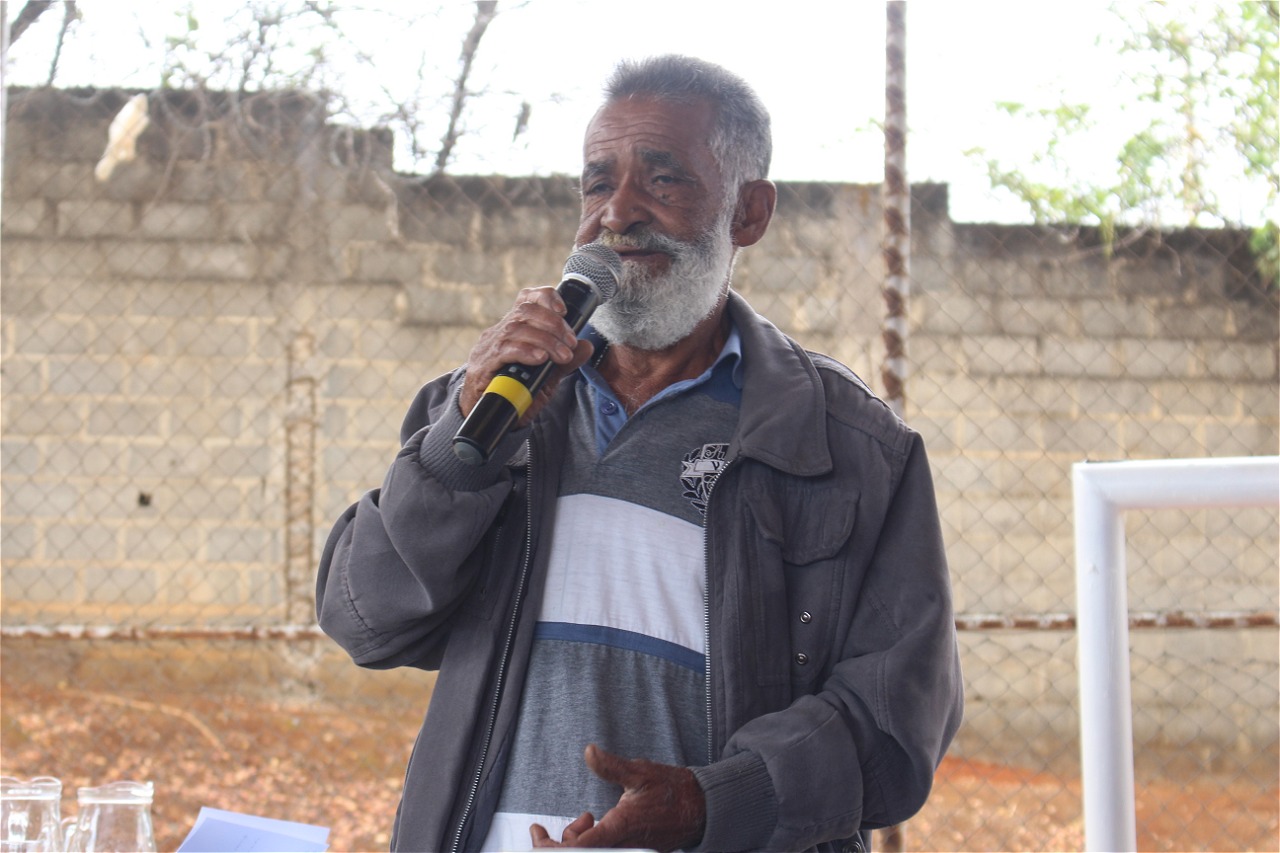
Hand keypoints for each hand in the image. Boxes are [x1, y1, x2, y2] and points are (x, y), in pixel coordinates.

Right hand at [458, 286, 594, 422]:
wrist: (488, 416)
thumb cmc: (515, 392)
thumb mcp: (545, 376)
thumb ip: (564, 361)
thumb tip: (587, 346)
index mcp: (513, 329)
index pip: (526, 299)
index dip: (545, 297)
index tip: (563, 310)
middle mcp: (499, 333)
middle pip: (525, 311)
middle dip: (553, 324)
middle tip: (570, 343)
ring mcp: (489, 348)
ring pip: (517, 329)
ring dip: (545, 340)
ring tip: (562, 355)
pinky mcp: (483, 366)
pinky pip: (504, 351)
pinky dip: (525, 351)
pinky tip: (540, 359)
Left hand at [529, 744, 705, 851]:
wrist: (700, 809)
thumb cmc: (672, 791)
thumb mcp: (640, 772)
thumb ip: (611, 766)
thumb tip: (589, 751)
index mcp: (620, 828)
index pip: (577, 849)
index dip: (551, 846)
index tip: (537, 831)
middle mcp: (621, 847)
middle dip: (559, 843)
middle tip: (550, 827)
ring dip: (576, 841)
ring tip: (583, 819)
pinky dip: (589, 842)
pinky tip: (593, 824)